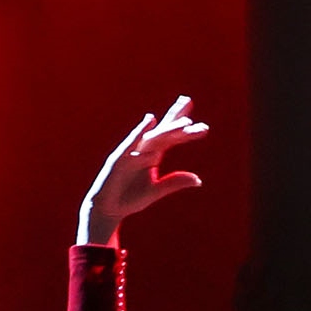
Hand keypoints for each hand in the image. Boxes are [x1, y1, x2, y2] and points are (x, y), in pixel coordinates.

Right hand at [79, 97, 208, 245]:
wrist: (107, 210)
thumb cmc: (129, 198)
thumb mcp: (155, 191)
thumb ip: (174, 182)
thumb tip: (198, 179)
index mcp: (152, 156)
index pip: (170, 138)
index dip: (184, 129)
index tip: (202, 125)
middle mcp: (142, 150)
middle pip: (162, 131)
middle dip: (176, 117)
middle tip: (189, 101)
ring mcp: (130, 153)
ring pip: (152, 137)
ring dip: (168, 129)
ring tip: (184, 122)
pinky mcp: (118, 160)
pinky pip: (131, 145)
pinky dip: (140, 133)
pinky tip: (150, 121)